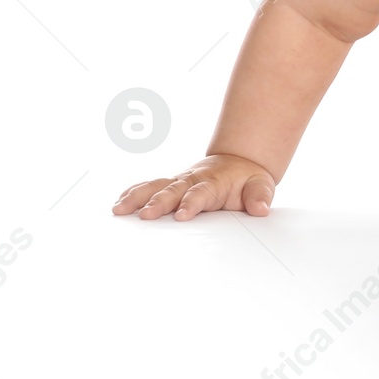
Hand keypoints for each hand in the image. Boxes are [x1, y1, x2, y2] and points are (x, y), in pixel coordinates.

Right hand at [112, 154, 276, 220]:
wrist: (238, 163)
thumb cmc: (248, 179)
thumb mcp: (261, 185)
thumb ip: (260, 196)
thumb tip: (261, 209)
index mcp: (212, 182)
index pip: (200, 193)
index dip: (191, 203)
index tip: (182, 216)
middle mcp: (191, 180)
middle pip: (172, 190)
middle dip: (158, 203)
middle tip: (144, 215)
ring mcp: (178, 182)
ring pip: (154, 186)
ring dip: (136, 197)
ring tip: (118, 210)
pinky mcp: (170, 185)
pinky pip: (148, 187)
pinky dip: (132, 193)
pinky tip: (117, 204)